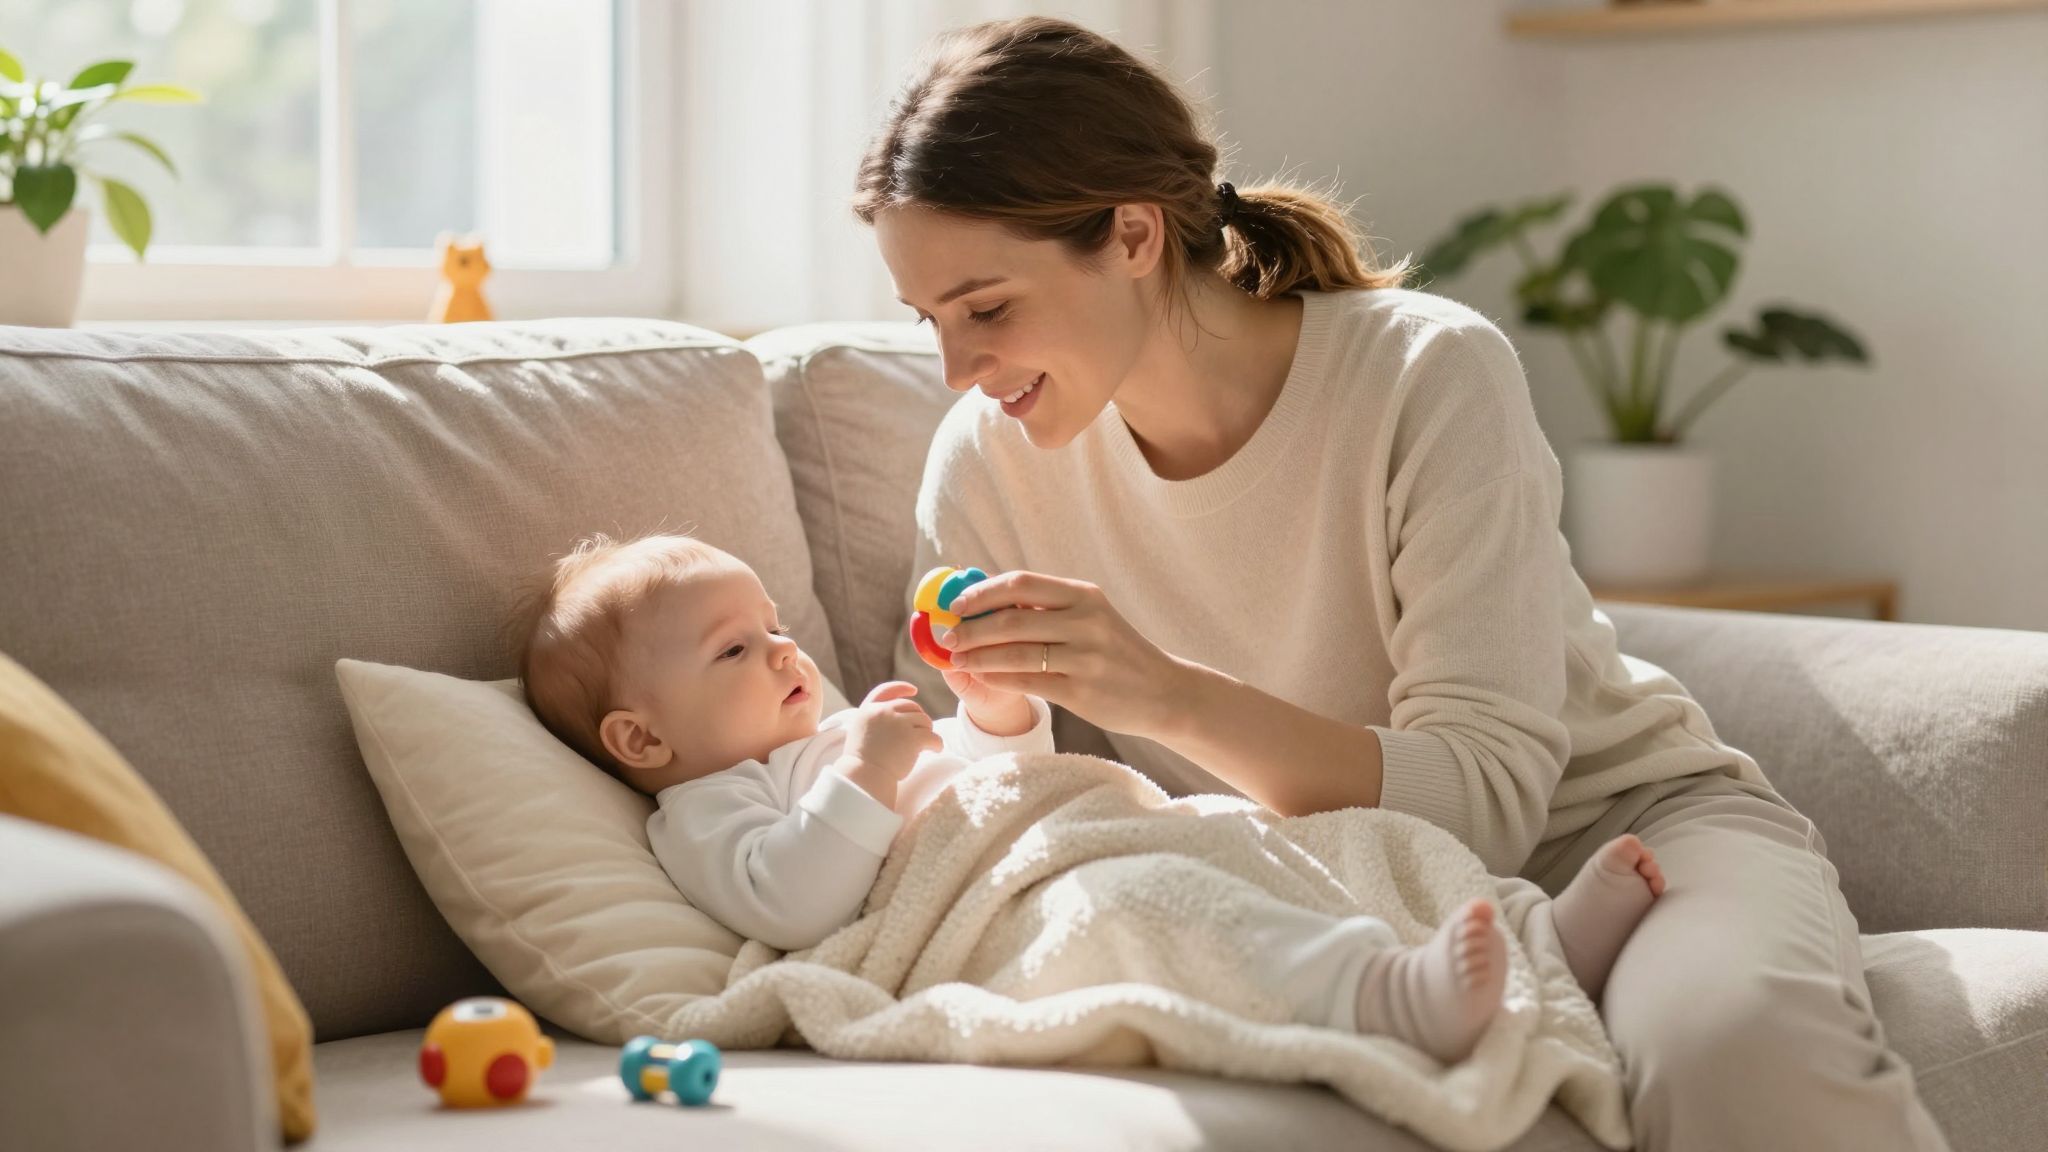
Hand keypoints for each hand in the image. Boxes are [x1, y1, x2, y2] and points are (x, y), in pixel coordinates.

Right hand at [838, 682, 942, 805]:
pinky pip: (933, 737)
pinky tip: (935, 750)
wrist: (864, 778)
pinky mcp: (912, 738)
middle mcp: (883, 712)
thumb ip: (875, 719)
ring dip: (927, 732)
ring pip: (924, 721)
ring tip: (925, 745)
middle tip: (919, 733)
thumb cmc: (862, 762)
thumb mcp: (860, 732)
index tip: (914, 690)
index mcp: (868, 710)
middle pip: (911, 706)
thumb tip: (899, 715)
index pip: (886, 690)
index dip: (902, 688)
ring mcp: (898, 724)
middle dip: (918, 718)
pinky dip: (937, 744)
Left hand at [940, 571, 1188, 737]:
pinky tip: (981, 677)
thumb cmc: (1116, 652)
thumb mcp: (1090, 617)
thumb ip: (1046, 609)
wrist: (1163, 691)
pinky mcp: (1081, 691)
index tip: (955, 605)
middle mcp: (1086, 621)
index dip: (982, 593)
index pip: (1021, 584)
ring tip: (956, 660)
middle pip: (1012, 619)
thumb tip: (984, 601)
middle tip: (948, 637)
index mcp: (1084, 595)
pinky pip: (1027, 683)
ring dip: (977, 657)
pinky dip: (997, 678)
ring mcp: (1085, 657)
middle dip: (972, 628)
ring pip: (1015, 654)